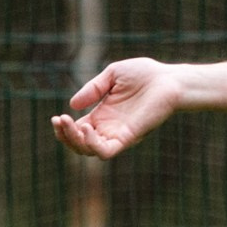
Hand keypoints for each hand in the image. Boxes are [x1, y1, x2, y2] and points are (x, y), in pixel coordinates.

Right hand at [50, 58, 182, 159]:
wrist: (170, 79)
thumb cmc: (146, 75)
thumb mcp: (112, 76)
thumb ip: (92, 89)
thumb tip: (72, 105)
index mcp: (103, 115)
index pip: (77, 130)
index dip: (63, 128)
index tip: (56, 118)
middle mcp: (109, 128)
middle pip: (80, 144)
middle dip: (64, 135)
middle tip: (59, 120)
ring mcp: (119, 134)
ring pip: (90, 151)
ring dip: (74, 141)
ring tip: (68, 123)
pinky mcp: (130, 137)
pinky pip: (107, 151)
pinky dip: (92, 144)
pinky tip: (87, 127)